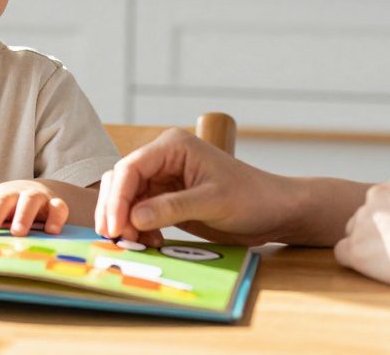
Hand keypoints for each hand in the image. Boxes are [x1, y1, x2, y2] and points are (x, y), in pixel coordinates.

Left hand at [0, 180, 69, 236]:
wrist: (40, 193)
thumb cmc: (8, 206)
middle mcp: (14, 194)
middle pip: (1, 201)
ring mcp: (35, 197)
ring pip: (29, 202)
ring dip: (23, 216)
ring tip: (18, 232)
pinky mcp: (55, 203)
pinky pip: (58, 207)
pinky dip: (56, 216)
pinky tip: (52, 231)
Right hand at [95, 128, 294, 245]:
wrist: (273, 211)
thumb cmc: (251, 198)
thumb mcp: (212, 202)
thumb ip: (172, 208)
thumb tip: (132, 218)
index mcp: (172, 146)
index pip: (131, 168)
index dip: (117, 198)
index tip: (115, 227)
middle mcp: (162, 159)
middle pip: (121, 181)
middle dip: (115, 210)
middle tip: (117, 239)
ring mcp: (163, 178)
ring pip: (126, 197)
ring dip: (124, 221)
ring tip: (135, 243)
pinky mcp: (166, 198)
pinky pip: (139, 211)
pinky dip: (137, 228)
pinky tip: (150, 242)